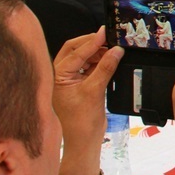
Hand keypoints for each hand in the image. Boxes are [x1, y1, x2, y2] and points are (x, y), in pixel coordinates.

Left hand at [53, 27, 123, 152]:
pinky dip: (100, 63)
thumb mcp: (95, 91)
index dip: (92, 41)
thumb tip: (116, 51)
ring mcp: (70, 80)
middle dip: (93, 44)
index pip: (75, 52)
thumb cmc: (81, 122)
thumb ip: (105, 68)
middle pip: (76, 50)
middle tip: (109, 38)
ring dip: (98, 53)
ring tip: (113, 50)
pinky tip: (110, 61)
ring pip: (83, 58)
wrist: (83, 142)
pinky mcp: (79, 85)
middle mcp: (60, 75)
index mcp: (57, 76)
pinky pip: (89, 67)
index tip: (106, 33)